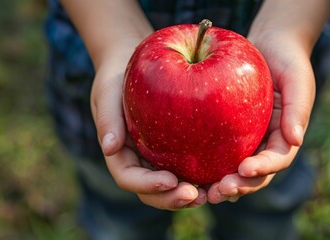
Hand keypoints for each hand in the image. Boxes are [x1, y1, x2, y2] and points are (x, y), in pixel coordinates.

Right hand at [90, 42, 206, 209]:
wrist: (132, 66)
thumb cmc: (117, 78)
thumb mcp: (107, 92)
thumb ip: (107, 119)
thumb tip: (109, 148)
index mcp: (120, 154)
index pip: (129, 178)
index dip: (147, 185)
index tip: (169, 181)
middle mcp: (140, 161)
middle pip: (153, 191)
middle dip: (172, 198)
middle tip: (195, 195)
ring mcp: (159, 158)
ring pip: (174, 186)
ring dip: (190, 194)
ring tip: (212, 193)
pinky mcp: (178, 149)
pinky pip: (190, 167)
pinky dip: (203, 176)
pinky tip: (222, 175)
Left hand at [207, 33, 315, 203]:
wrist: (269, 45)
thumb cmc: (287, 59)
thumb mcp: (297, 79)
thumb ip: (298, 108)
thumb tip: (296, 140)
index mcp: (285, 135)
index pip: (277, 159)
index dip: (263, 168)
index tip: (244, 169)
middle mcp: (266, 142)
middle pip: (256, 173)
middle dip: (240, 186)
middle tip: (219, 192)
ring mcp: (248, 139)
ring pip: (235, 169)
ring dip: (222, 184)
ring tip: (205, 193)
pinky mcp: (229, 131)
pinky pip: (220, 152)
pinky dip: (209, 166)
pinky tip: (193, 174)